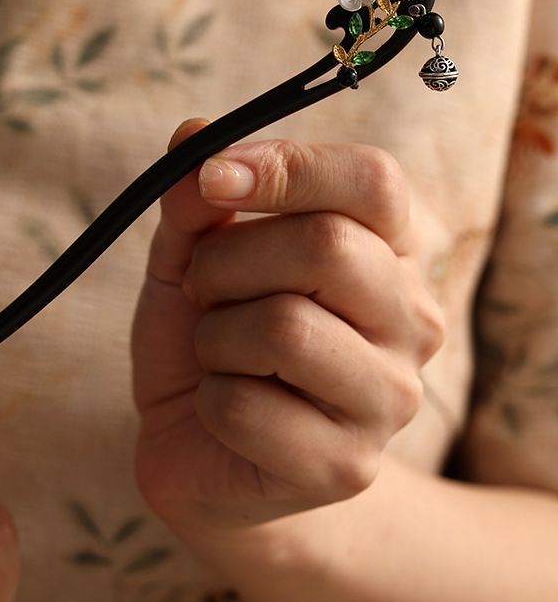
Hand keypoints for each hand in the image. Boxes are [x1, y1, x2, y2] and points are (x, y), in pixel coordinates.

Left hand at [132, 120, 443, 526]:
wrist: (203, 448)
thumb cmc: (210, 341)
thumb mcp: (191, 258)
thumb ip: (197, 202)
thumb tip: (194, 135)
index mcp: (387, 252)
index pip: (372, 180)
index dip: (285, 166)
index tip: (212, 177)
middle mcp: (411, 320)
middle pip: (327, 247)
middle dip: (228, 262)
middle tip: (203, 289)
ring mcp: (389, 399)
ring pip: (284, 327)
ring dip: (214, 335)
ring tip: (216, 353)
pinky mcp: (346, 466)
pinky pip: (245, 404)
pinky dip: (208, 400)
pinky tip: (223, 411)